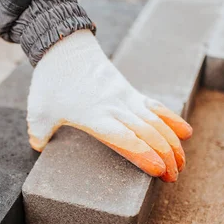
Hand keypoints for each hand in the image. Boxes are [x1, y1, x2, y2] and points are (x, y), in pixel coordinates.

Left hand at [27, 30, 192, 181]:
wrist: (65, 46)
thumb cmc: (51, 80)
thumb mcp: (38, 110)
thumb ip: (39, 132)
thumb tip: (38, 147)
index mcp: (94, 115)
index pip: (124, 138)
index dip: (143, 154)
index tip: (159, 170)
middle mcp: (114, 107)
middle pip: (147, 133)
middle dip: (165, 156)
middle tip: (174, 177)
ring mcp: (125, 98)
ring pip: (156, 122)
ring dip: (172, 143)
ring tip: (182, 163)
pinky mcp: (130, 91)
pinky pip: (155, 107)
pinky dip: (172, 120)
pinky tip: (186, 132)